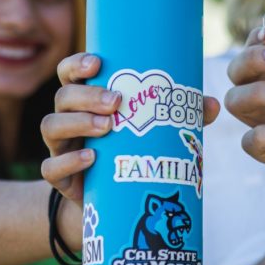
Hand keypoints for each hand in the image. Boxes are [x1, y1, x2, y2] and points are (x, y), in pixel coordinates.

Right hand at [41, 52, 220, 203]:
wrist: (113, 201)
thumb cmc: (132, 152)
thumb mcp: (155, 132)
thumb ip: (181, 116)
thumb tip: (213, 104)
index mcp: (86, 101)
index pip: (70, 74)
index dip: (76, 64)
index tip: (97, 62)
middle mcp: (68, 119)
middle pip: (63, 97)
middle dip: (87, 95)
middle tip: (116, 101)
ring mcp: (61, 148)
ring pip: (51, 126)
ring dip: (78, 122)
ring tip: (108, 126)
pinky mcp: (61, 179)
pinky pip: (51, 167)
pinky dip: (69, 161)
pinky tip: (91, 158)